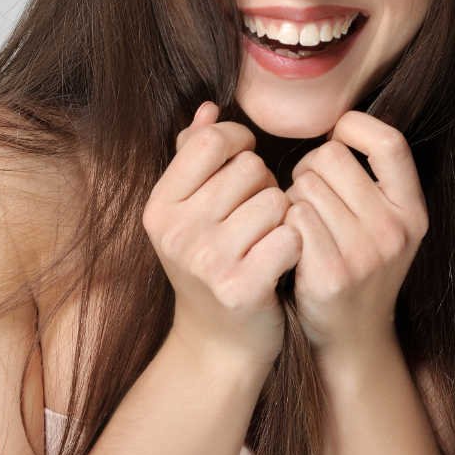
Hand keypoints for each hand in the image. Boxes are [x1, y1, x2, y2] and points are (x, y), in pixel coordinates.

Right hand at [143, 101, 302, 371]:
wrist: (219, 347)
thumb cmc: (212, 267)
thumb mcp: (190, 214)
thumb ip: (193, 158)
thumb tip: (206, 108)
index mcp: (160, 207)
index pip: (210, 140)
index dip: (239, 143)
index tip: (246, 164)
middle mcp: (176, 233)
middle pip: (248, 168)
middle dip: (264, 185)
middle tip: (258, 215)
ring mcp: (206, 262)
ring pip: (275, 200)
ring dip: (283, 216)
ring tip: (268, 239)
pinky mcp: (241, 289)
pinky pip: (290, 236)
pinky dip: (295, 246)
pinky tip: (282, 262)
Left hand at [282, 111, 428, 355]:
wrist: (354, 338)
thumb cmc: (360, 266)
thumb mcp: (388, 224)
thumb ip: (373, 178)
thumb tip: (339, 122)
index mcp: (412, 210)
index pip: (390, 142)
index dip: (356, 128)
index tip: (338, 140)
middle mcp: (395, 230)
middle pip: (332, 157)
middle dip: (310, 167)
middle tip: (308, 194)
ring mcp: (365, 254)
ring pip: (305, 185)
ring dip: (291, 196)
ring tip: (300, 221)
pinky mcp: (332, 274)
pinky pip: (292, 216)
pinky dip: (282, 221)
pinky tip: (288, 239)